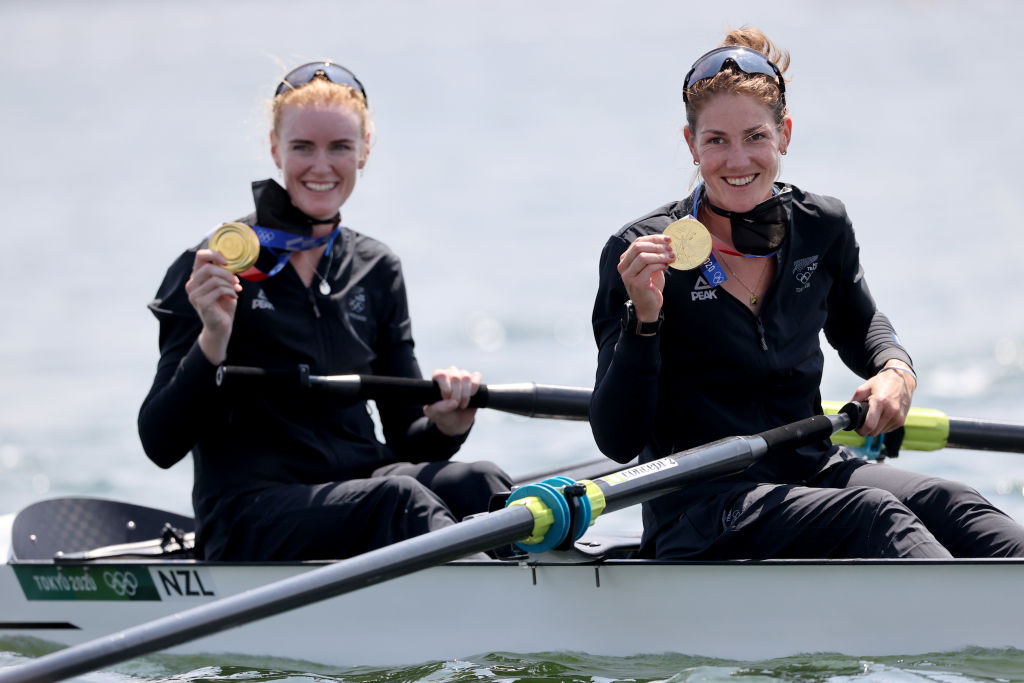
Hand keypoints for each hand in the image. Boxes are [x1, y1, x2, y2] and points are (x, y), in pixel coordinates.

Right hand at [185, 249, 241, 363]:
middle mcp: (192, 284)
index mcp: (196, 277)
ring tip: (235, 290)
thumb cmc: (223, 305)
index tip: (226, 261)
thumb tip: (229, 262)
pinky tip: (233, 296)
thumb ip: (224, 274)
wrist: (221, 326)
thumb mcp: (224, 285)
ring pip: (215, 279)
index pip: (200, 256)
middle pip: (208, 268)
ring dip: (230, 284)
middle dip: (226, 273)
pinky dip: (230, 291)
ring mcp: (194, 294)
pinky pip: (218, 290)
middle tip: (235, 281)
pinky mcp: (201, 303)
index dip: (214, 254)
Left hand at [423, 366, 481, 436]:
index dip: (446, 388)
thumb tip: (453, 402)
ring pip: (466, 377)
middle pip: (455, 377)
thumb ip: (439, 408)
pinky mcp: (474, 379)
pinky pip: (477, 376)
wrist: (456, 421)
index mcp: (437, 377)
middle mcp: (450, 373)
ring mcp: (463, 375)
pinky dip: (475, 387)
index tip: (446, 399)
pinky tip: (472, 395)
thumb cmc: (442, 414)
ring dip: (465, 394)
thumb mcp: (434, 413)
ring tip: (462, 404)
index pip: (441, 375)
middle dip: (456, 394)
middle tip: (455, 404)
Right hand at [617, 234, 673, 320]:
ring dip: (660, 256)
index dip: (654, 238)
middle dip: (657, 246)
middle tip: (670, 249)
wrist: (648, 306)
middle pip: (638, 247)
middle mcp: (623, 266)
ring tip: (671, 258)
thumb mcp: (651, 267)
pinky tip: (666, 266)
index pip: (638, 242)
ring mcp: (628, 275)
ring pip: (643, 257)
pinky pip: (649, 268)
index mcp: (625, 259)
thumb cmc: (651, 286)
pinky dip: (660, 265)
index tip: (668, 239)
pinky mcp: (636, 283)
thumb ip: (653, 255)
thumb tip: (666, 242)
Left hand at [850, 362, 916, 436]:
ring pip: (880, 432)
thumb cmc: (882, 382)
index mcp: (880, 402)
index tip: (856, 428)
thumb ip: (854, 399)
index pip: (869, 425)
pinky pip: (888, 430)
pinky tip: (880, 418)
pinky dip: (882, 427)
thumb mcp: (865, 387)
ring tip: (872, 418)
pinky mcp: (902, 420)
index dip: (860, 430)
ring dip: (874, 429)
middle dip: (865, 430)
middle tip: (861, 424)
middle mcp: (891, 411)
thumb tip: (848, 412)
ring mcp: (898, 417)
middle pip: (874, 432)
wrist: (901, 379)